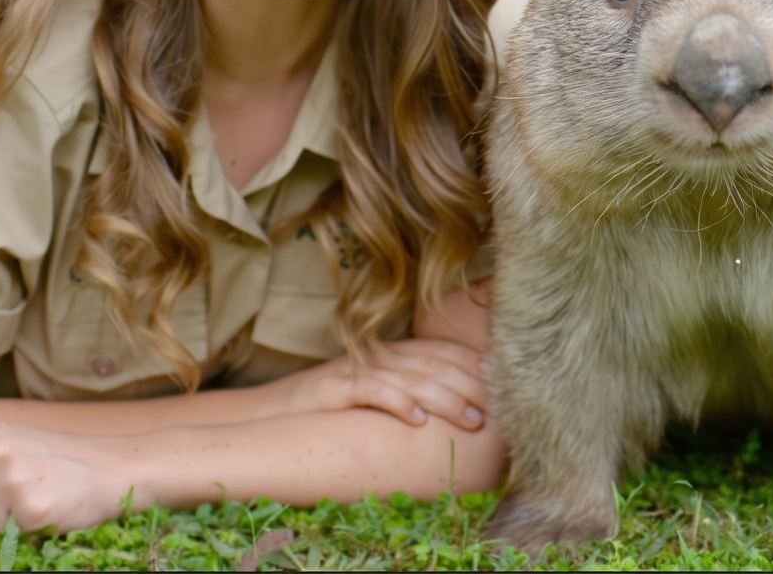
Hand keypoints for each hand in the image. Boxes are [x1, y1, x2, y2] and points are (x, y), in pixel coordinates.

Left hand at [0, 422, 130, 534]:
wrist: (115, 469)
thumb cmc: (60, 463)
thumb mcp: (10, 450)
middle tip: (16, 502)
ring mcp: (12, 479)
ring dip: (1, 529)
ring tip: (33, 505)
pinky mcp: (29, 507)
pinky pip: (2, 541)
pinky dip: (22, 535)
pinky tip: (45, 513)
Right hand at [278, 337, 488, 430]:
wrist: (270, 411)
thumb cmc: (328, 407)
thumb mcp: (372, 393)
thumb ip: (407, 389)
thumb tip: (453, 406)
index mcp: (390, 353)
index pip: (440, 352)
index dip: (472, 365)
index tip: (503, 384)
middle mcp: (378, 356)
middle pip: (433, 365)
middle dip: (469, 386)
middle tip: (497, 410)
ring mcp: (357, 370)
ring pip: (411, 379)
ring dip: (445, 399)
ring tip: (471, 419)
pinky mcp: (335, 388)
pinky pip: (372, 392)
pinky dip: (398, 404)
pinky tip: (418, 420)